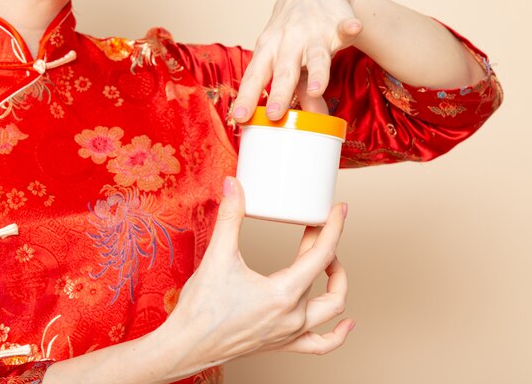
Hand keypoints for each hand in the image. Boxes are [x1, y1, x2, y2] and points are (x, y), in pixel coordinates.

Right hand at [159, 177, 352, 377]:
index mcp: (283, 293)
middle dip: (326, 248)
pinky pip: (320, 344)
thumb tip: (233, 185)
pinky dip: (337, 334)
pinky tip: (346, 323)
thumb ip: (230, 217)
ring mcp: (289, 333)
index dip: (334, 228)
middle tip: (314, 229)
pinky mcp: (281, 344)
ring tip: (330, 265)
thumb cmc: (200, 308)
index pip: (322, 254)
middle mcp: (292, 316)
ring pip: (331, 309)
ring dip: (336, 284)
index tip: (339, 210)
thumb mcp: (217, 256)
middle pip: (327, 277)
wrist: (185, 346)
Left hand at [232, 0, 361, 121]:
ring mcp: (313, 32)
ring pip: (315, 55)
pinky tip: (354, 28)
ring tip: (318, 89)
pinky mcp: (337, 23)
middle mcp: (288, 42)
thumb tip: (306, 123)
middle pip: (284, 70)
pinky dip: (349, 27)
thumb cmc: (293, 34)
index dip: (247, 97)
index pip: (255, 76)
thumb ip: (297, 92)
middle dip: (279, 93)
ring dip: (317, 72)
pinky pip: (344, 26)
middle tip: (274, 115)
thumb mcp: (288, 61)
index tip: (240, 118)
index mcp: (269, 50)